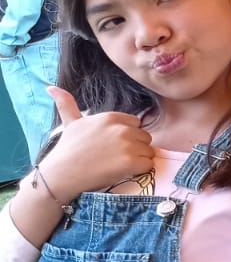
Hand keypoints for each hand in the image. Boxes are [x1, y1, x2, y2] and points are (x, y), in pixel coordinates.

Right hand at [40, 87, 155, 198]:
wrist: (62, 173)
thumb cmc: (67, 149)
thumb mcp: (70, 123)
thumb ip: (67, 104)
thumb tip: (51, 87)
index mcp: (111, 117)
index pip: (135, 123)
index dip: (128, 135)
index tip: (113, 144)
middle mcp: (122, 129)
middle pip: (144, 137)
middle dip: (135, 147)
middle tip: (115, 156)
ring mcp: (128, 145)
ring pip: (148, 151)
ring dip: (138, 159)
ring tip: (119, 164)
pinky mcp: (132, 162)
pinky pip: (148, 165)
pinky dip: (140, 170)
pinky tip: (124, 171)